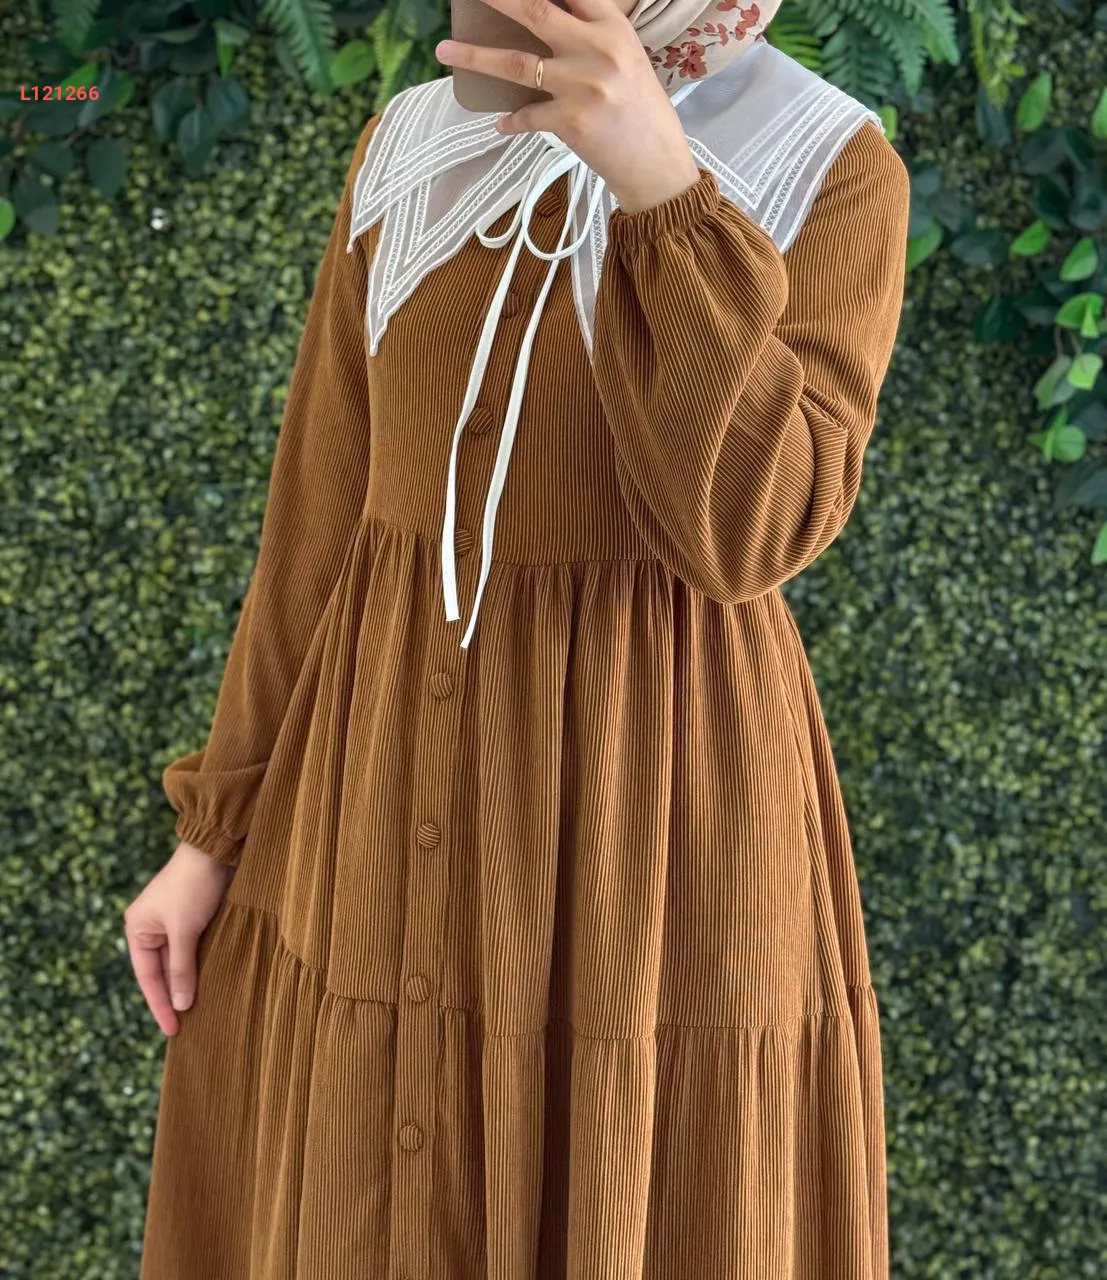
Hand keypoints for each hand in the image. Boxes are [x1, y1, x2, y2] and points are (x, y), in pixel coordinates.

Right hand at [122, 840, 234, 1035]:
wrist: (216, 849)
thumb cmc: (193, 886)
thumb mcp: (185, 930)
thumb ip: (182, 968)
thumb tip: (182, 1005)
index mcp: (138, 929)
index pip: (148, 977)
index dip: (160, 1005)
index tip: (172, 1030)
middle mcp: (151, 927)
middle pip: (162, 972)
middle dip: (174, 996)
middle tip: (185, 1028)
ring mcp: (172, 922)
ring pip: (179, 962)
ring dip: (188, 983)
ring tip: (198, 1014)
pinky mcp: (193, 918)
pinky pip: (193, 950)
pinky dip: (199, 967)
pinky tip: (208, 985)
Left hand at [434, 0, 700, 212]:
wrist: (657, 166)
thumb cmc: (642, 111)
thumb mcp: (626, 58)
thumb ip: (591, 33)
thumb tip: (542, 18)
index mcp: (615, 28)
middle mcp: (598, 50)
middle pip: (534, 11)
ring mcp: (582, 86)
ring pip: (515, 63)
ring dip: (474, 57)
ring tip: (444, 51)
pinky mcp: (570, 122)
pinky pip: (526, 116)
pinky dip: (510, 120)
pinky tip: (501, 123)